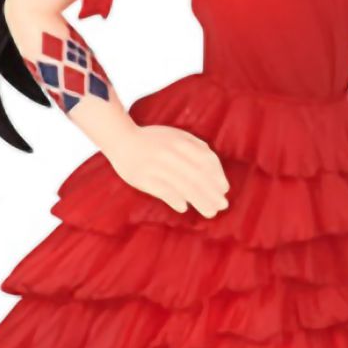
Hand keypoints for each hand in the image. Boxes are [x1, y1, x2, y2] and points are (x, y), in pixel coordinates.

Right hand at [109, 123, 229, 216]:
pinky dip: (174, 199)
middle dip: (211, 193)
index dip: (217, 176)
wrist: (122, 140)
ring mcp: (155, 165)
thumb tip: (215, 169)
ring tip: (210, 212)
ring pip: (182, 185)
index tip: (224, 189)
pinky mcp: (142, 177)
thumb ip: (197, 147)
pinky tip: (184, 207)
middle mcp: (169, 152)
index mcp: (180, 141)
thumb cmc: (154, 140)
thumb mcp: (177, 135)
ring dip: (199, 200)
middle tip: (222, 205)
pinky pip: (162, 190)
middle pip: (196, 176)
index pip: (205, 160)